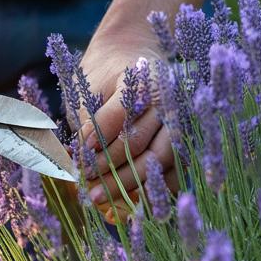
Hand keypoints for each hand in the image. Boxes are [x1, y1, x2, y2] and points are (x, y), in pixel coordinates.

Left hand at [78, 24, 176, 210]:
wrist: (132, 53)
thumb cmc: (104, 75)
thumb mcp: (90, 88)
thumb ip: (88, 120)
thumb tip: (79, 159)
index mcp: (144, 79)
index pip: (119, 113)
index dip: (98, 137)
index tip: (78, 155)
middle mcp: (167, 100)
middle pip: (138, 141)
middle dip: (109, 168)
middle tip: (85, 186)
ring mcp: (179, 122)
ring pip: (157, 160)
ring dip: (128, 184)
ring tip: (100, 198)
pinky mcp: (183, 142)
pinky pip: (175, 171)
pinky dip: (157, 191)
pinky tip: (134, 207)